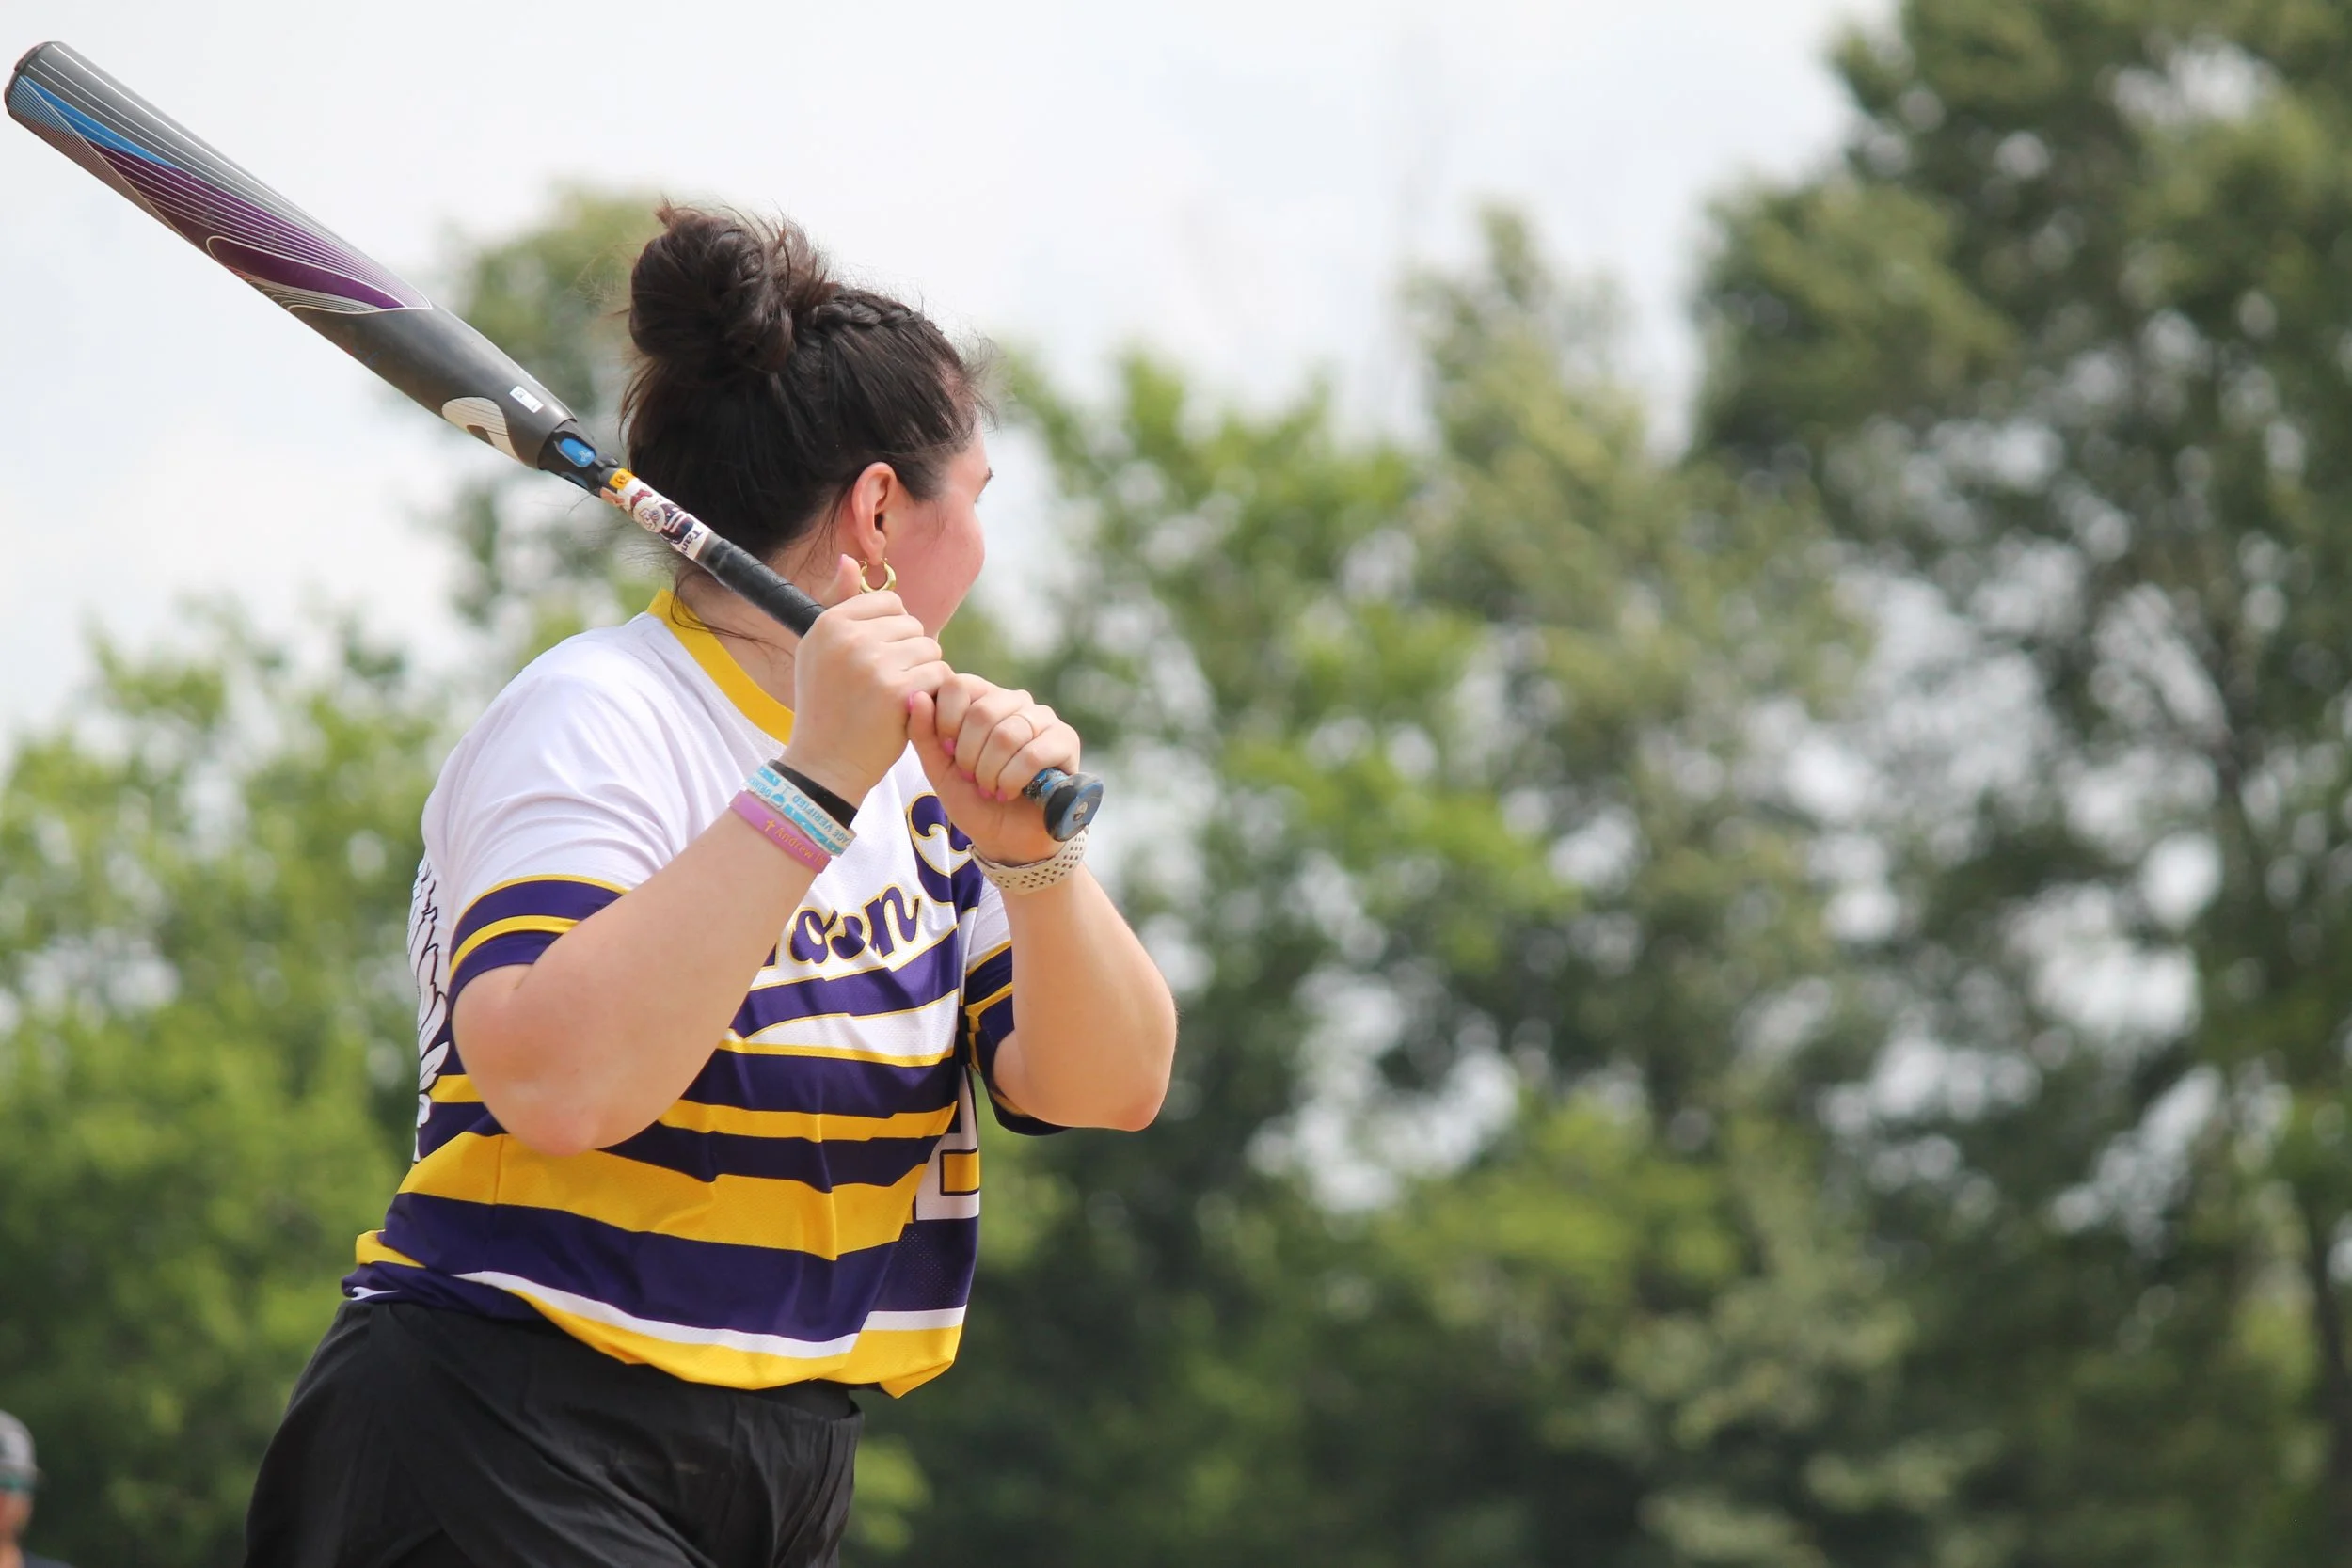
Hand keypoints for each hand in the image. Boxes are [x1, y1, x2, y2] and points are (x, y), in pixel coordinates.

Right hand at [778, 557, 953, 802]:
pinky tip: (913, 708)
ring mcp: (872, 662)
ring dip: (925, 673)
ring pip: (930, 648)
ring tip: (900, 695)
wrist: (824, 763)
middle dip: (911, 653)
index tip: (881, 659)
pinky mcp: (896, 690)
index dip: (894, 631)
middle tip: (890, 683)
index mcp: (828, 623)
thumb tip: (848, 559)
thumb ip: (837, 603)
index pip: (889, 602)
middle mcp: (848, 637)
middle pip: (913, 624)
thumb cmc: (826, 706)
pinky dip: (934, 693)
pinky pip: (938, 674)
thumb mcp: (817, 651)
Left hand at [909, 673, 1081, 863]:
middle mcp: (1014, 701)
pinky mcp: (1065, 740)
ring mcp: (1042, 718)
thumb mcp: (938, 768)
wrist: (1006, 837)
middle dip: (969, 755)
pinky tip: (1010, 792)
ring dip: (991, 772)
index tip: (947, 753)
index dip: (946, 722)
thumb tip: (917, 696)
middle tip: (971, 778)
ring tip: (990, 788)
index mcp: (982, 698)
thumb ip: (924, 733)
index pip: (959, 685)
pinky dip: (1014, 779)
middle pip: (982, 712)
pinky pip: (1034, 752)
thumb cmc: (973, 798)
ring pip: (1007, 734)